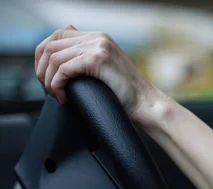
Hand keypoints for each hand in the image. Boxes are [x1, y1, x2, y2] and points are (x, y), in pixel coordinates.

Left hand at [34, 25, 155, 123]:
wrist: (147, 105)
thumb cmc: (127, 96)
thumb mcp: (105, 70)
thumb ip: (86, 58)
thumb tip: (61, 56)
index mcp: (98, 37)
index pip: (57, 36)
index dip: (43, 57)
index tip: (46, 78)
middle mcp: (97, 37)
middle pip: (51, 44)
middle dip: (42, 69)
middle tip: (48, 89)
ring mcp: (98, 46)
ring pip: (54, 58)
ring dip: (48, 80)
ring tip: (57, 95)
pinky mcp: (97, 59)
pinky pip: (63, 69)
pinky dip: (57, 85)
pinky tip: (64, 97)